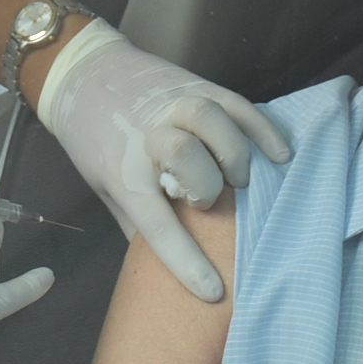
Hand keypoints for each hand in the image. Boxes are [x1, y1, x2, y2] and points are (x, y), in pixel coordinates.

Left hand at [36, 21, 288, 301]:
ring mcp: (174, 104)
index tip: (213, 291)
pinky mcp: (196, 84)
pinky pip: (237, 104)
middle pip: (184, 156)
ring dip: (235, 154)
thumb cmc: (93, 138)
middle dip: (207, 187)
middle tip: (211, 202)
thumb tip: (165, 269)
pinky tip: (279, 153)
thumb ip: (137, 222)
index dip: (186, 261)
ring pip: (213, 121)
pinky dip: (263, 128)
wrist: (82, 72)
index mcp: (122, 170)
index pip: (156, 223)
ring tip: (242, 179)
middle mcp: (148, 134)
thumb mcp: (104, 187)